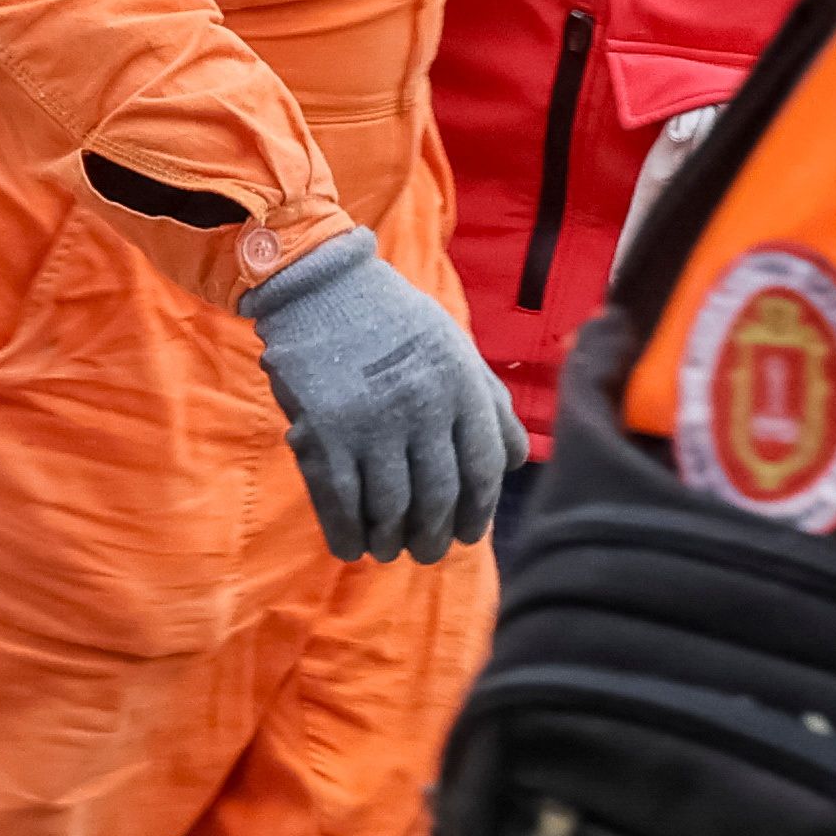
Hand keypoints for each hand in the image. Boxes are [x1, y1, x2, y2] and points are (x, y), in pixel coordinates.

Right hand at [240, 230, 519, 561]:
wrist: (319, 284)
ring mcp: (372, 421)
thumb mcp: (453, 344)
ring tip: (387, 548)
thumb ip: (487, 399)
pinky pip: (341, 501)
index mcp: (460, 384)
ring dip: (390, 540)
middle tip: (424, 550)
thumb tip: (516, 460)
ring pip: (391, 507)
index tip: (466, 534)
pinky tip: (350, 545)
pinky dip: (347, 533)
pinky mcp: (324, 430)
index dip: (477, 512)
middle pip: (438, 497)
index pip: (483, 469)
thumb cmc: (392, 318)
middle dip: (432, 537)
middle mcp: (423, 406)